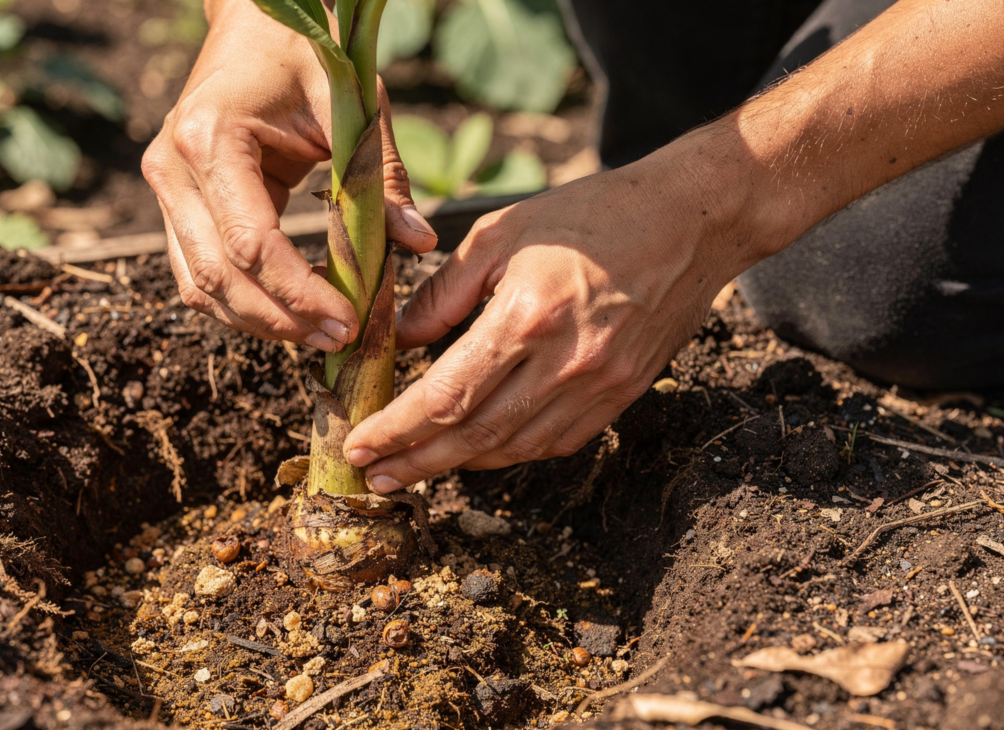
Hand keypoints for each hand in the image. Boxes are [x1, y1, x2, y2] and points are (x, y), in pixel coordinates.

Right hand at [142, 0, 436, 350]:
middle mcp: (172, 167)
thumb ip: (382, 175)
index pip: (251, 243)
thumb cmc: (304, 51)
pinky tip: (294, 309)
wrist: (255, 22)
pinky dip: (244, 301)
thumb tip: (418, 244)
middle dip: (280, 321)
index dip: (299, 293)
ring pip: (200, 287)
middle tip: (339, 340)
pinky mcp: (176, 202)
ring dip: (259, 321)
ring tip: (320, 334)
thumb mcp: (352, 104)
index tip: (349, 320)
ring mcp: (166, 187)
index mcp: (211, 137)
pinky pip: (200, 272)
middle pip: (217, 278)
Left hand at [341, 143, 765, 491]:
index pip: (446, 397)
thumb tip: (403, 341)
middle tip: (373, 478)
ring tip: (412, 469)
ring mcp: (600, 385)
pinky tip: (476, 452)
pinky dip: (509, 453)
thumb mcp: (502, 232)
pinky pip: (555, 442)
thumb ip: (445, 291)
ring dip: (457, 466)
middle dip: (415, 462)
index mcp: (527, 315)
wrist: (692, 221)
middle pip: (474, 437)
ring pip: (513, 448)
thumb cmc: (591, 215)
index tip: (359, 446)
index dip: (397, 430)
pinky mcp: (623, 395)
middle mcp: (565, 362)